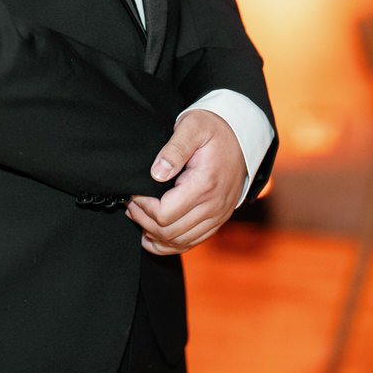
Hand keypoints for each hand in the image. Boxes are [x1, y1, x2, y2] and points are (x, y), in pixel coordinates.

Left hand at [125, 109, 245, 255]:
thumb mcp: (193, 127)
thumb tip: (157, 173)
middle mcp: (213, 206)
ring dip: (154, 235)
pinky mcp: (217, 220)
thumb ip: (174, 148)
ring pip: (180, 242)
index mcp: (204, 184)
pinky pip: (192, 242)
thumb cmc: (214, 129)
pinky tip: (153, 236)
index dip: (143, 208)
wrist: (242, 136)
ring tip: (138, 217)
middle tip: (131, 205)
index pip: (165, 214)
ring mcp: (217, 216)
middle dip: (144, 221)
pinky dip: (170, 244)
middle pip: (169, 232)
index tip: (134, 194)